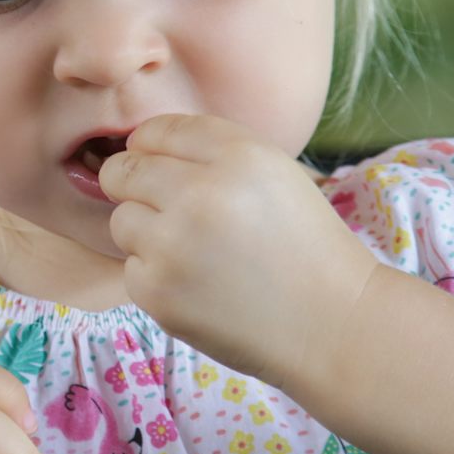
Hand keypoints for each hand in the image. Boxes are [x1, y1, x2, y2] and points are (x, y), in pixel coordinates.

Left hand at [99, 114, 380, 389]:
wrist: (332, 324)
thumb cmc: (304, 246)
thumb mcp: (275, 173)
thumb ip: (212, 152)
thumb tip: (141, 145)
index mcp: (238, 154)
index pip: (158, 130)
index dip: (151, 147)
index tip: (160, 165)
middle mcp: (200, 192)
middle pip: (123, 170)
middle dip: (134, 186)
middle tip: (166, 210)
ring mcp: (173, 244)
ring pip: (121, 220)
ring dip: (146, 233)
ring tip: (194, 253)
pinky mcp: (157, 290)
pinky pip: (131, 268)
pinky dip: (156, 277)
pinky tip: (198, 287)